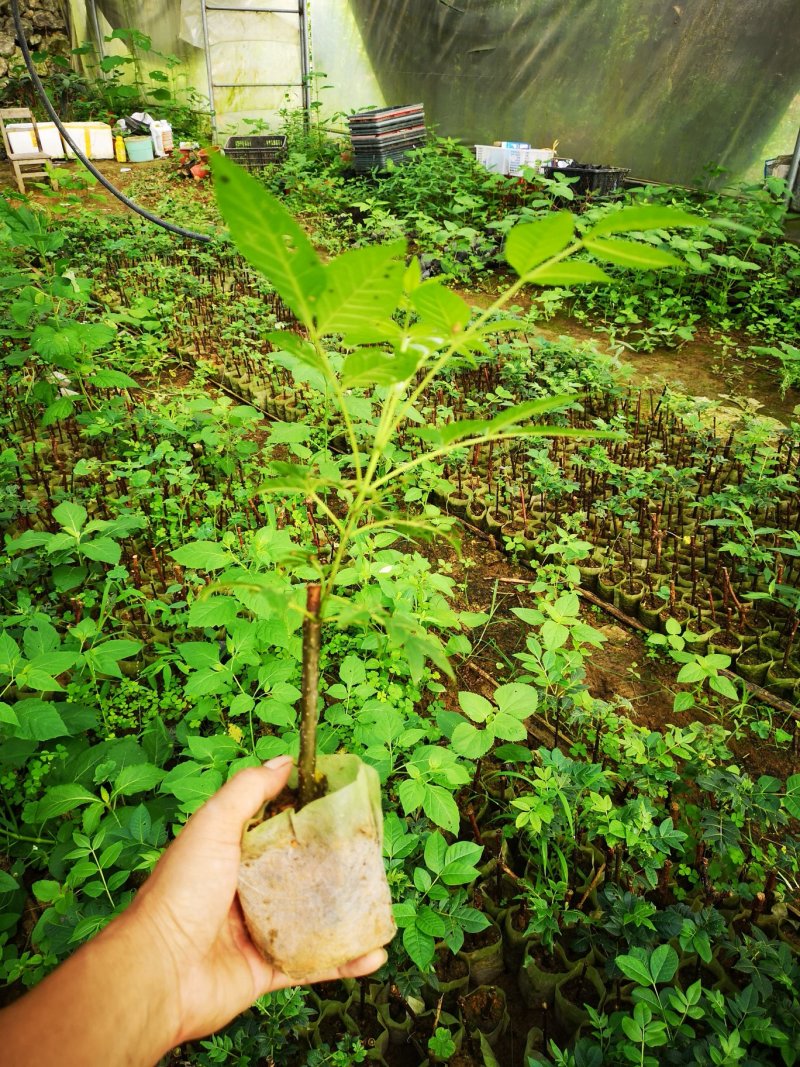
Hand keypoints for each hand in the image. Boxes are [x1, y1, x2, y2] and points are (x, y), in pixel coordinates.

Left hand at [127, 755, 386, 1045]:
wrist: (158, 971)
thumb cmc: (181, 891)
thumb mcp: (213, 825)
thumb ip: (248, 791)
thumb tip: (285, 761)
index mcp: (230, 852)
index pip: (277, 828)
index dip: (309, 816)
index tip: (345, 803)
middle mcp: (245, 890)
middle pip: (299, 873)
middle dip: (334, 866)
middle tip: (371, 854)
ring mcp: (258, 932)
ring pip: (312, 919)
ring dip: (346, 914)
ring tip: (381, 904)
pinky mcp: (267, 970)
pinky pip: (313, 964)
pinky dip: (345, 962)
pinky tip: (374, 954)